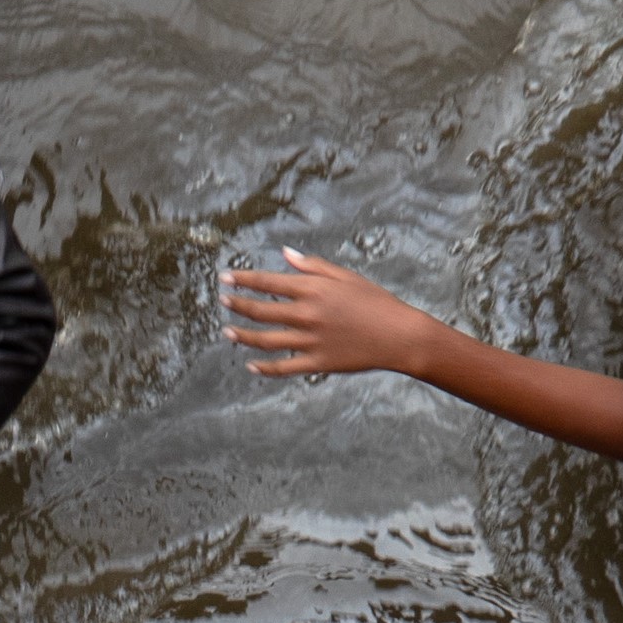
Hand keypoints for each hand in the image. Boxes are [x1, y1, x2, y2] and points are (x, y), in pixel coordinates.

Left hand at [222, 250, 453, 379]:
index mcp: (313, 290)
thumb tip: (286, 254)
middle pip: (260, 311)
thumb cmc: (376, 302)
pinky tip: (251, 366)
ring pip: (265, 340)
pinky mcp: (317, 363)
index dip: (243, 279)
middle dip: (237, 304)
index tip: (225, 277)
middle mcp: (307, 314)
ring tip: (227, 332)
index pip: (268, 283)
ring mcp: (310, 341)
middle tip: (222, 300)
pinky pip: (283, 368)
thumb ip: (313, 266)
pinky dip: (264, 368)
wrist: (399, 335)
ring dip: (242, 336)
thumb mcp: (346, 277)